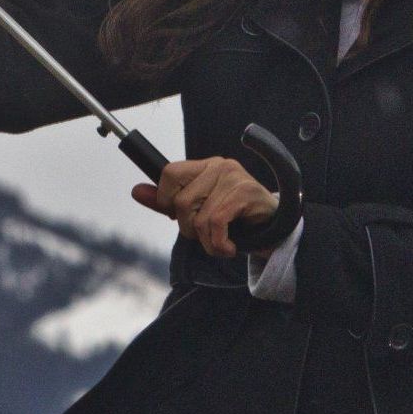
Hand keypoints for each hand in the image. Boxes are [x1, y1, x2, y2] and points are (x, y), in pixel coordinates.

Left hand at [132, 157, 278, 259]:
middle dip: (188, 228)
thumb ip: (167, 202)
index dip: (166, 200)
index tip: (179, 216)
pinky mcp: (245, 193)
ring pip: (198, 217)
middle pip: (181, 201)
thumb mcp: (198, 210)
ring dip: (206, 241)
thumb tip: (136, 191)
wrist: (276, 228)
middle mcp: (218, 166)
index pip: (168, 173)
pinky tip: (228, 248)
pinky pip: (215, 223)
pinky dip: (217, 244)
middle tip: (204, 235)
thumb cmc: (235, 219)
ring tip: (220, 244)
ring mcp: (233, 177)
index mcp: (204, 166)